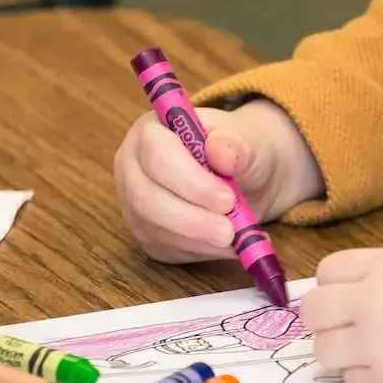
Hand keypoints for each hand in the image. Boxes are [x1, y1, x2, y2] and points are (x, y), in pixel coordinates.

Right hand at [114, 98, 323, 263]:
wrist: (246, 178)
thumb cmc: (240, 152)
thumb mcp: (249, 141)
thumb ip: (236, 146)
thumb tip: (220, 151)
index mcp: (152, 131)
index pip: (158, 156)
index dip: (191, 182)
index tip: (228, 199)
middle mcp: (133, 167)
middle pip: (146, 198)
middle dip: (191, 220)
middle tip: (230, 231)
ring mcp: (135, 203)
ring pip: (154, 229)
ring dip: (198, 239)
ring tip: (236, 238)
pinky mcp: (148, 234)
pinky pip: (166, 248)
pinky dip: (200, 251)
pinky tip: (228, 247)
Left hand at [301, 248, 382, 382]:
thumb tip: (361, 291)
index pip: (327, 271)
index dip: (334, 286)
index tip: (345, 298)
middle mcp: (374, 303)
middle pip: (312, 312)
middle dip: (325, 320)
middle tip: (347, 329)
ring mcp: (379, 346)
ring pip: (323, 352)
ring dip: (339, 353)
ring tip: (369, 353)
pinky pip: (352, 382)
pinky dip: (364, 379)